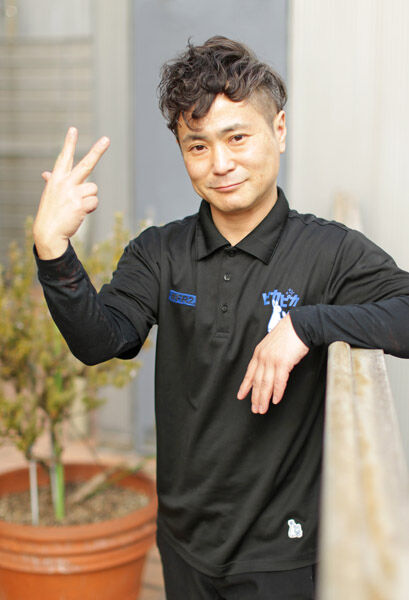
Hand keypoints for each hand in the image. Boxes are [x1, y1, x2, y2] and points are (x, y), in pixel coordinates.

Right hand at [33, 127, 109, 258]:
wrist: (49, 232)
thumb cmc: (51, 212)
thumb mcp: (50, 194)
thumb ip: (51, 181)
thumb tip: (45, 173)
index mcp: (57, 179)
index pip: (64, 158)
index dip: (69, 143)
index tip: (73, 129)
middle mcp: (65, 183)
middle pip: (86, 164)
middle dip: (97, 151)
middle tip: (107, 139)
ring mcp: (73, 194)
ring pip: (94, 189)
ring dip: (89, 198)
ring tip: (77, 206)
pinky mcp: (81, 205)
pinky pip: (95, 202)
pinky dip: (91, 208)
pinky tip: (80, 213)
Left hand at [237, 314, 308, 413]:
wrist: (299, 325)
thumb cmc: (288, 335)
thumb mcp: (271, 345)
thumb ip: (267, 356)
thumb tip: (266, 369)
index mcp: (259, 353)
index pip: (249, 373)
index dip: (245, 386)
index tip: (241, 396)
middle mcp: (263, 357)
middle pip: (257, 381)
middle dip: (255, 397)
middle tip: (254, 408)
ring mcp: (272, 360)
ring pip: (265, 384)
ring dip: (263, 398)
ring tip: (262, 409)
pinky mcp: (283, 363)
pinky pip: (279, 381)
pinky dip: (277, 392)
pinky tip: (275, 400)